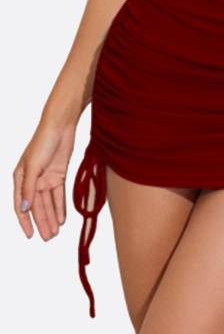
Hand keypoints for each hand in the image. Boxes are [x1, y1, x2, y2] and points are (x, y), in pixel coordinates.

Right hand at [13, 120, 76, 240]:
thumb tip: (24, 209)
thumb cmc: (42, 142)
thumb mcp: (33, 166)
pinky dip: (60, 206)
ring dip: (51, 217)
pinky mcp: (58, 174)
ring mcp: (45, 178)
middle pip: (37, 206)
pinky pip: (58, 195)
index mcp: (20, 178)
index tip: (30, 235)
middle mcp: (32, 180)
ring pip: (48, 203)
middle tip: (48, 238)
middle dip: (42, 222)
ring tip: (55, 233)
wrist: (60, 126)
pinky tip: (62, 219)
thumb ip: (29, 188)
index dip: (25, 221)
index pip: (21, 205)